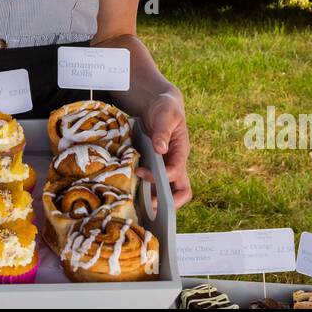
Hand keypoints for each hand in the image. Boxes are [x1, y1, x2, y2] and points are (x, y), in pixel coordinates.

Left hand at [136, 92, 191, 210]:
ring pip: (166, 190)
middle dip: (167, 202)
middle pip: (180, 191)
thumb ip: (163, 131)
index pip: (178, 173)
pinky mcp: (153, 165)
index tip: (144, 172)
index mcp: (181, 152)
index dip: (163, 177)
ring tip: (137, 204)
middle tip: (150, 207)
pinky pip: (152, 182)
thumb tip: (160, 148)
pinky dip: (144, 188)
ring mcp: (164, 166)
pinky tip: (130, 189)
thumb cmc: (166, 109)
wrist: (158, 104)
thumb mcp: (165, 115)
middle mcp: (175, 162)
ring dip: (154, 198)